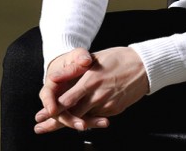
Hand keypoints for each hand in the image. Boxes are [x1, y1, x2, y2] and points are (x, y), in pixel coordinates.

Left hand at [34, 47, 148, 133]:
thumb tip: (56, 77)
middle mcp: (97, 95)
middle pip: (71, 114)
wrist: (146, 66)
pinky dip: (86, 118)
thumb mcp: (96, 57)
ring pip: (83, 118)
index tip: (40, 115)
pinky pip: (96, 117)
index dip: (51, 110)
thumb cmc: (120, 58)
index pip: (66, 100)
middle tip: (40, 127)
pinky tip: (79, 119)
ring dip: (69, 122)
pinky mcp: (114, 110)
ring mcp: (106, 104)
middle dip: (54, 123)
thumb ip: (76, 69)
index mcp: (91, 80)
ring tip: (52, 126)